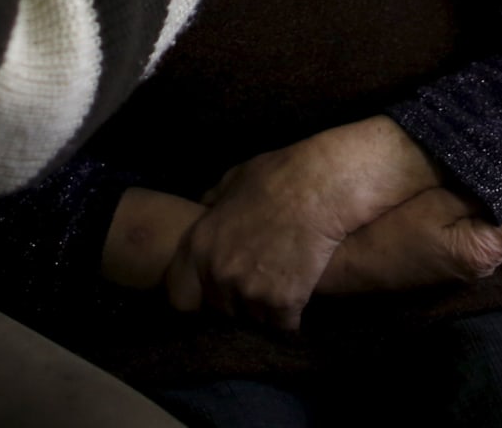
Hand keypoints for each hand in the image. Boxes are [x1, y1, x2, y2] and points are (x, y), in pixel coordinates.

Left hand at [160, 119, 440, 331]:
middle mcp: (219, 274)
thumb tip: (203, 207)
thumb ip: (213, 201)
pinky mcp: (282, 304)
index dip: (197, 295)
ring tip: (283, 281)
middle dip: (237, 300)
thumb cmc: (279, 176)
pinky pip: (283, 324)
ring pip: (253, 318)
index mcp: (200, 246)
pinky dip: (292, 314)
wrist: (321, 189)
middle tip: (260, 280)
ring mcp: (250, 292)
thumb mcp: (234, 179)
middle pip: (221, 309)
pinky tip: (302, 291)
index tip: (212, 291)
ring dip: (265, 307)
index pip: (179, 296)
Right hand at [318, 186, 501, 294]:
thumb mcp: (432, 203)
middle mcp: (483, 267)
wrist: (350, 265)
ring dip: (485, 203)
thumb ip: (474, 192)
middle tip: (485, 161)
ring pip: (493, 229)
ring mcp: (466, 269)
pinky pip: (474, 235)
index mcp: (484, 252)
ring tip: (466, 174)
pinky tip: (451, 195)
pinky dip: (470, 215)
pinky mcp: (450, 264)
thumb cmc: (391, 230)